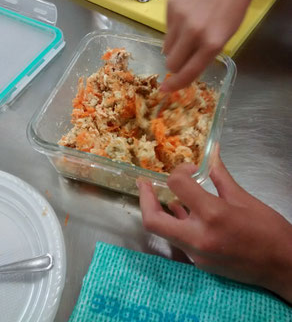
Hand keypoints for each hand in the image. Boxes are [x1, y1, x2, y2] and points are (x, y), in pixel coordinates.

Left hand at [137, 157, 291, 302]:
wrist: (283, 266)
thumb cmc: (268, 229)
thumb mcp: (244, 198)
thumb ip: (220, 176)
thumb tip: (211, 154)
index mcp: (213, 214)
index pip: (178, 185)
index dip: (180, 171)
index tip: (190, 170)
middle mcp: (198, 237)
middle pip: (153, 220)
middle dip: (144, 199)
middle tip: (144, 184)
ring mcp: (196, 254)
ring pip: (164, 231)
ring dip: (159, 211)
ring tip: (162, 195)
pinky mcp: (199, 263)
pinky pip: (179, 240)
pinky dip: (176, 224)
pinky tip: (182, 212)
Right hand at [161, 0, 250, 91]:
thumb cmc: (232, 9)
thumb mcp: (224, 37)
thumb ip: (203, 54)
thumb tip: (180, 65)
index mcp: (211, 43)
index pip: (187, 72)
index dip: (175, 84)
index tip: (165, 90)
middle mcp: (193, 32)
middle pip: (171, 62)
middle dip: (175, 64)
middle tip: (183, 56)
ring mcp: (180, 18)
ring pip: (166, 46)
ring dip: (175, 46)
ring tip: (188, 31)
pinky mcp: (171, 5)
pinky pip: (166, 28)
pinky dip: (174, 28)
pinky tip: (187, 15)